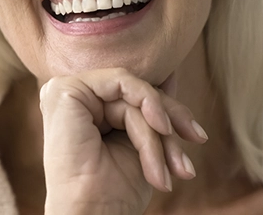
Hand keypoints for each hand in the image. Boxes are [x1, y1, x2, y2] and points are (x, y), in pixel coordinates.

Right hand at [40, 68, 206, 214]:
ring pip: (133, 91)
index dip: (169, 112)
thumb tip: (171, 72)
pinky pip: (123, 81)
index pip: (133, 96)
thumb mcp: (143, 141)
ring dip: (158, 132)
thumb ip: (150, 106)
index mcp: (84, 108)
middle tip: (191, 151)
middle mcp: (73, 97)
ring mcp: (65, 91)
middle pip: (135, 92)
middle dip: (171, 122)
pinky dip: (148, 104)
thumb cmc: (114, 190)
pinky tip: (160, 130)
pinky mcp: (65, 90)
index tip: (197, 136)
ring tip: (170, 168)